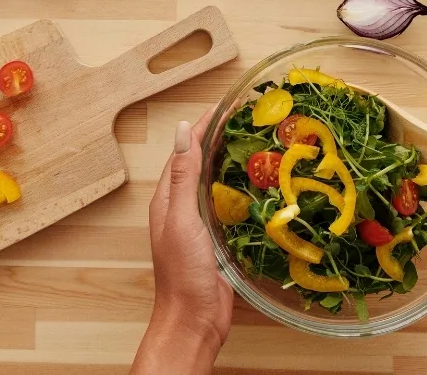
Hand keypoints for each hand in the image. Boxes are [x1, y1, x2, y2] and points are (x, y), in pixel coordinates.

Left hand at [132, 109, 232, 374]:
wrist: (194, 321)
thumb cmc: (183, 274)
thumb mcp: (182, 219)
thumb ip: (182, 176)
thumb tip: (182, 131)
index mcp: (168, 199)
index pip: (185, 151)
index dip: (204, 126)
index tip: (226, 106)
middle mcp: (182, 207)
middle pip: (200, 163)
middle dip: (220, 138)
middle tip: (247, 119)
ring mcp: (199, 223)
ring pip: (215, 182)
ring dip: (231, 161)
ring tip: (256, 143)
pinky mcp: (216, 239)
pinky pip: (228, 204)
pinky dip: (241, 188)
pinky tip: (258, 186)